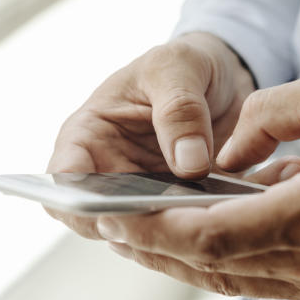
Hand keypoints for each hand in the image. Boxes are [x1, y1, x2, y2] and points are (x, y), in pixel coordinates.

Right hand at [47, 32, 255, 237]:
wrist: (223, 76)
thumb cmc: (182, 64)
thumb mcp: (177, 67)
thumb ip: (180, 109)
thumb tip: (188, 165)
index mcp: (89, 137)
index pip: (62, 182)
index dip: (75, 202)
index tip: (111, 207)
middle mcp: (112, 175)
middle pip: (104, 220)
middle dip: (135, 226)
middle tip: (175, 217)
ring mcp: (148, 198)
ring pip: (150, 234)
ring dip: (178, 231)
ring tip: (213, 211)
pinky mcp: (185, 209)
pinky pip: (192, 230)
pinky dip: (211, 226)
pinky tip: (237, 210)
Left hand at [96, 70, 299, 299]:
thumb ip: (262, 119)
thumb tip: (215, 154)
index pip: (211, 237)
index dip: (155, 231)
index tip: (113, 219)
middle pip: (212, 268)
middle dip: (156, 247)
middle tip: (110, 228)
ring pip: (232, 281)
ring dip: (183, 259)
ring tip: (140, 235)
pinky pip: (260, 279)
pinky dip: (222, 261)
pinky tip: (194, 238)